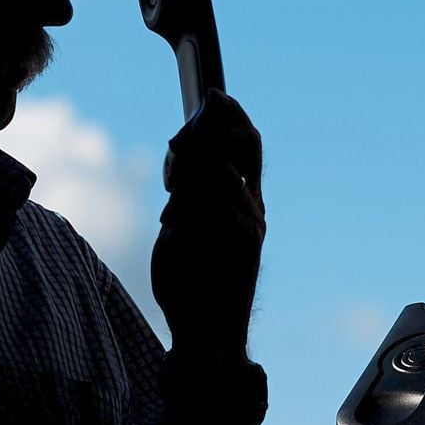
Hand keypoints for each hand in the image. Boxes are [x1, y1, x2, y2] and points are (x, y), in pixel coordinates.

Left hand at [151, 89, 264, 360]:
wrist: (206, 331)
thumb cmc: (190, 280)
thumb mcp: (181, 224)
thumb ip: (187, 189)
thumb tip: (180, 149)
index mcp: (242, 198)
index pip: (248, 142)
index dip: (234, 114)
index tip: (215, 93)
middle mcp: (254, 206)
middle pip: (241, 145)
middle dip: (204, 135)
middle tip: (175, 147)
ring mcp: (252, 223)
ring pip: (219, 171)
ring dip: (186, 180)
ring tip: (171, 212)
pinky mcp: (247, 242)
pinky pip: (217, 204)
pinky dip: (188, 210)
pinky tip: (176, 230)